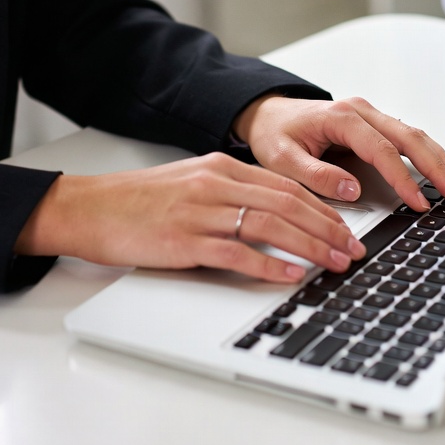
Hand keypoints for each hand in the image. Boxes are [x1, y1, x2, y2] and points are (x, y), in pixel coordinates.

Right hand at [14, 153, 365, 283]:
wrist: (90, 208)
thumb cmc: (139, 202)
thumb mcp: (192, 184)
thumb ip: (231, 193)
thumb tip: (275, 215)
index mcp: (222, 168)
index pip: (287, 186)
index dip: (323, 208)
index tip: (347, 229)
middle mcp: (216, 184)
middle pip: (288, 204)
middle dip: (329, 229)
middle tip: (354, 250)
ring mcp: (200, 212)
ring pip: (270, 225)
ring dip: (311, 246)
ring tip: (336, 264)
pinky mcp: (183, 241)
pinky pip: (235, 253)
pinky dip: (268, 265)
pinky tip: (290, 276)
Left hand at [233, 94, 444, 208]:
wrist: (269, 114)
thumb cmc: (275, 135)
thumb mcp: (282, 159)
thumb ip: (316, 175)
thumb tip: (352, 190)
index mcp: (340, 117)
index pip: (381, 149)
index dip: (403, 177)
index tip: (418, 201)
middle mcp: (360, 111)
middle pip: (408, 137)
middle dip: (435, 166)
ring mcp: (369, 115)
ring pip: (413, 134)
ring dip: (438, 157)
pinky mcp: (374, 123)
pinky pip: (407, 136)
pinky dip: (429, 152)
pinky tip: (444, 167)